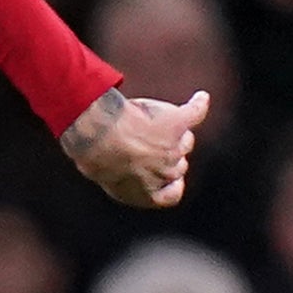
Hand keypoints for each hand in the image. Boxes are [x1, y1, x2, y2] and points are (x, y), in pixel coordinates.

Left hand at [62, 86, 210, 208]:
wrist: (100, 138)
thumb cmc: (92, 157)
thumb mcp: (103, 175)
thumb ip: (118, 174)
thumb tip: (116, 165)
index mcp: (146, 193)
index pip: (171, 194)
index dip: (169, 184)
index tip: (161, 178)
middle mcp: (165, 172)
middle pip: (177, 164)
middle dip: (162, 154)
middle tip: (140, 140)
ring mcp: (173, 147)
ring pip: (185, 140)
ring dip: (173, 132)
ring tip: (149, 120)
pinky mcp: (176, 123)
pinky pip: (194, 114)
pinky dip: (197, 105)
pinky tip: (200, 98)